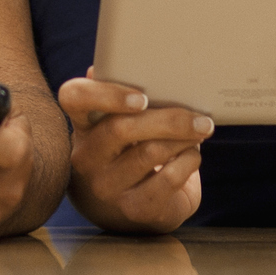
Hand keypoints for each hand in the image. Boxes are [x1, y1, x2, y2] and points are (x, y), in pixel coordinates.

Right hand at [59, 69, 208, 232]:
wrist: (135, 207)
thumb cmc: (132, 151)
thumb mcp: (121, 123)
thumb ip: (121, 94)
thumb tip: (115, 66)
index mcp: (82, 125)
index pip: (73, 98)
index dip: (104, 93)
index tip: (141, 96)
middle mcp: (87, 157)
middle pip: (122, 128)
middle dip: (168, 118)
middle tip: (200, 115)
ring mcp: (107, 186)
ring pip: (150, 153)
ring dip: (183, 138)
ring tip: (201, 129)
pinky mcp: (134, 208)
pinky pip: (168, 179)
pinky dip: (188, 162)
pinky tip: (193, 154)